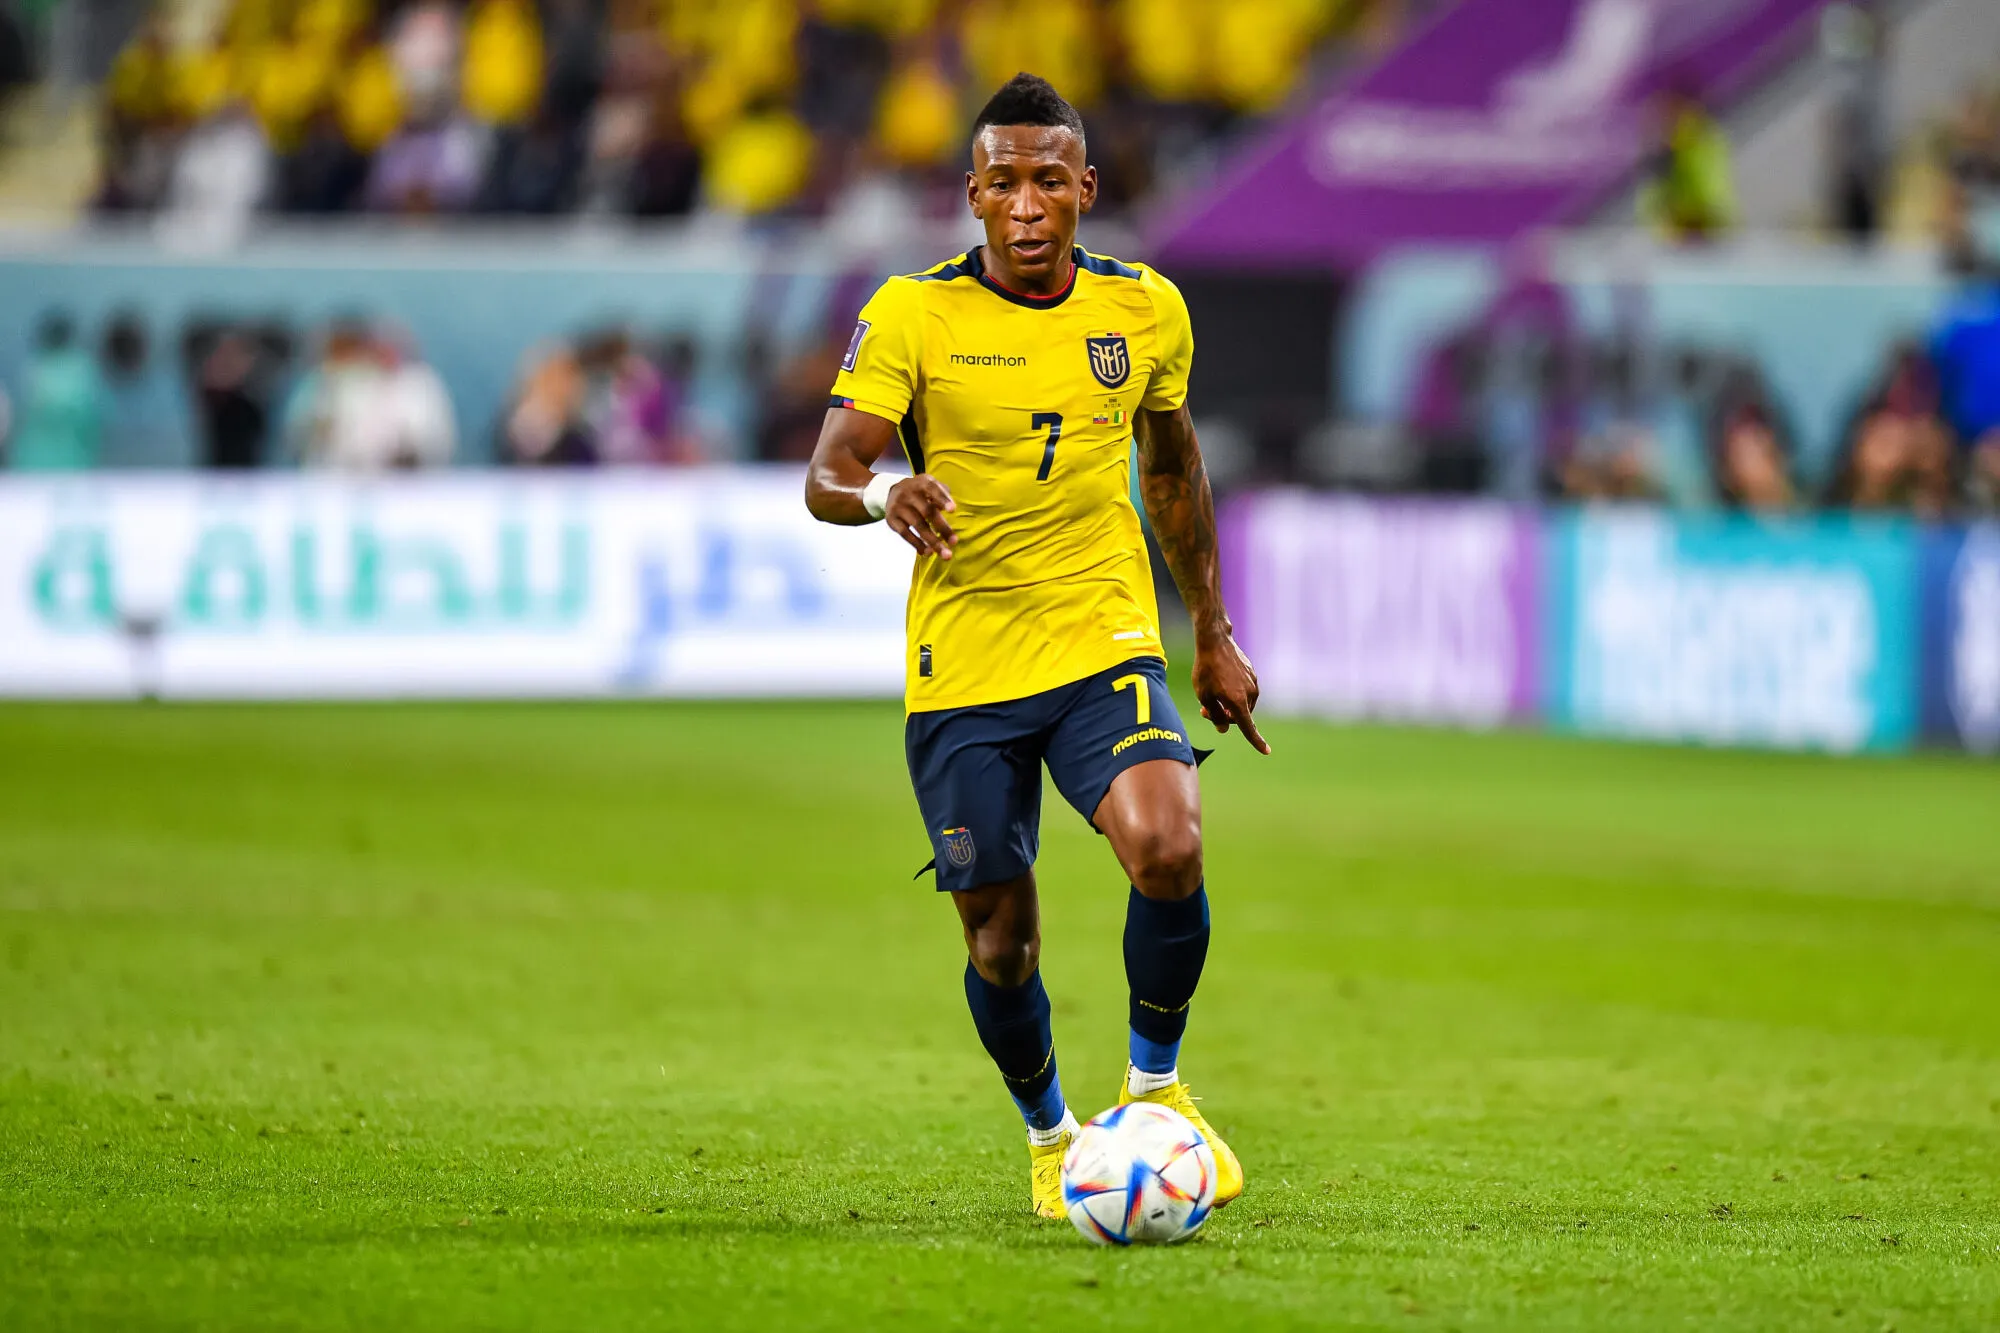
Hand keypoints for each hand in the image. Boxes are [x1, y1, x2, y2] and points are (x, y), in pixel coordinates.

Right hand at [885, 475, 956, 558]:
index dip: (943, 499)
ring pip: (918, 525)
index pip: (933, 489)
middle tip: (954, 542)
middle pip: (928, 512)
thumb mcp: (931, 485)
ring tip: (944, 554)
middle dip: (942, 528)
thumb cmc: (921, 491)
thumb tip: (950, 509)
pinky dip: (917, 544)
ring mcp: (898, 506)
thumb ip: (942, 494)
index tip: (953, 510)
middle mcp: (908, 493)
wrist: (894, 491)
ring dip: (932, 541)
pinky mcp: (891, 519)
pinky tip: (927, 552)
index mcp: (922, 483)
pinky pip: (905, 534)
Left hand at [1192, 633, 1268, 754]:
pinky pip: (1244, 690)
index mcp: (1238, 702)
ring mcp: (1253, 682)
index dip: (1256, 741)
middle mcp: (1250, 694)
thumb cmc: (1206, 669)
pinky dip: (1233, 692)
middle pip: (1240, 716)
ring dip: (1228, 704)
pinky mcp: (1252, 673)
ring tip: (1210, 695)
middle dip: (1224, 717)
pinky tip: (1219, 682)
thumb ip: (1215, 715)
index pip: (1248, 727)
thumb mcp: (1204, 696)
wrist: (1215, 641)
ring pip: (1242, 703)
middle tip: (1205, 712)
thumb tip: (1224, 728)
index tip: (1266, 751)